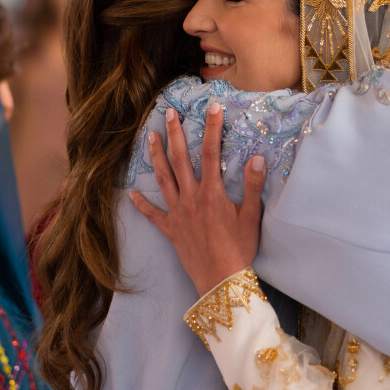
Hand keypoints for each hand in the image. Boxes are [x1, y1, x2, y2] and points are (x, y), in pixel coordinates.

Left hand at [129, 102, 266, 295]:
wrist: (221, 281)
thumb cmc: (239, 249)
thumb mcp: (251, 217)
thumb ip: (253, 187)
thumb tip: (257, 158)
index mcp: (212, 193)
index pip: (210, 153)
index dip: (212, 128)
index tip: (213, 108)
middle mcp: (190, 198)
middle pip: (180, 159)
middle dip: (175, 133)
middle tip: (170, 113)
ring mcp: (177, 213)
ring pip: (163, 179)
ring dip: (156, 156)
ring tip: (151, 137)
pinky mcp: (170, 230)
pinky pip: (152, 215)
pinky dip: (142, 204)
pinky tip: (131, 194)